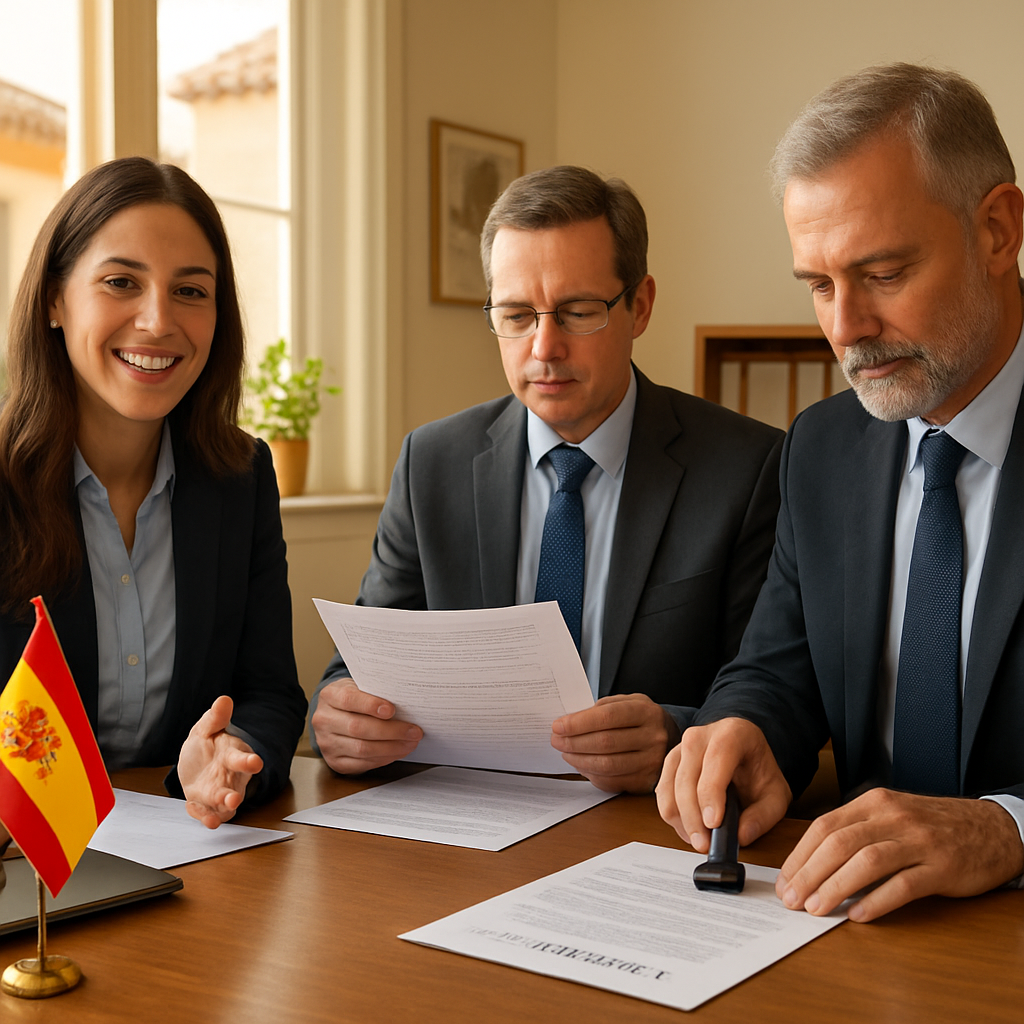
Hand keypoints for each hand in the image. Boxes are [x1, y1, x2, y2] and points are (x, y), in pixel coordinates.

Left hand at [178, 695, 262, 828]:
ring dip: (220, 811)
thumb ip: (215, 718)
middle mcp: (230, 777)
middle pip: (236, 787)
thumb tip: (223, 699)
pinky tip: (202, 818)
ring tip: (215, 818)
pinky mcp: (208, 806)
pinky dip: (205, 817)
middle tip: (234, 799)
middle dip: (234, 795)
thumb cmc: (206, 745)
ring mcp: (220, 793)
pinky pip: (208, 813)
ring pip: (224, 805)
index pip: (242, 758)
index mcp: (233, 755)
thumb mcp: (206, 728)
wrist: (196, 764)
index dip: (248, 761)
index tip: (255, 762)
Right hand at [311, 679, 422, 773]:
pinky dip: (383, 758)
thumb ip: (375, 692)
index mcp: (329, 696)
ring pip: (361, 749)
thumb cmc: (354, 698)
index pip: (348, 700)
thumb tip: (406, 701)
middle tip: (413, 731)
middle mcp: (324, 720)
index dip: (370, 705)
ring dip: (391, 747)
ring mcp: (327, 743)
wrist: (335, 714)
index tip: (392, 710)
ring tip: (410, 743)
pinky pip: (361, 763)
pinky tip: (397, 752)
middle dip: (390, 731)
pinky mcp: (334, 761)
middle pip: (358, 728)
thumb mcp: (359, 687)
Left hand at [550, 693, 678, 792]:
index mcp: (646, 712)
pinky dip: (590, 774)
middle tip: (556, 740)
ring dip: (578, 760)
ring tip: (565, 753)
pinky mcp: (645, 782)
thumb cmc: (640, 718)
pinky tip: (581, 765)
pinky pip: (611, 781)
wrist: (670, 738)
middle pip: (605, 743)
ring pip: (606, 765)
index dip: (578, 723)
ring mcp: (652, 762)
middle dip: (573, 742)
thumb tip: (569, 723)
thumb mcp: (627, 703)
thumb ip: (601, 709)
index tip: (557, 726)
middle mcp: (653, 737)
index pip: (607, 717)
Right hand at [656, 716, 790, 850]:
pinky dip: (674, 817)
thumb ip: (763, 816)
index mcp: (732, 733)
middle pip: (687, 778)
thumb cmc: (758, 771)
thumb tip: (741, 835)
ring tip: (701, 840)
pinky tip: (692, 828)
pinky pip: (662, 794)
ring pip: (669, 789)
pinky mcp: (670, 763)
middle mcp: (700, 736)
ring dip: (682, 821)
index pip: (715, 761)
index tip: (714, 824)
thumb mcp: (776, 794)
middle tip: (706, 844)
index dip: (711, 794)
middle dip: (693, 818)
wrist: (745, 754)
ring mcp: (680, 748)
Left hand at [776, 788, 1023, 922]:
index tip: (784, 880)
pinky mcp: (942, 867)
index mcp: (874, 802)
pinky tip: (858, 915)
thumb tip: (812, 865)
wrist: (992, 829)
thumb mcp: (891, 816)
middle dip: (809, 873)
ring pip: (867, 861)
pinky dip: (877, 901)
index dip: (800, 855)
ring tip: (816, 909)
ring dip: (835, 887)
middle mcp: (893, 817)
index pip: (825, 826)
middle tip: (792, 900)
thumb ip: (856, 832)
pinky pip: (904, 885)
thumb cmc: (932, 826)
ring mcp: (919, 841)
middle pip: (839, 843)